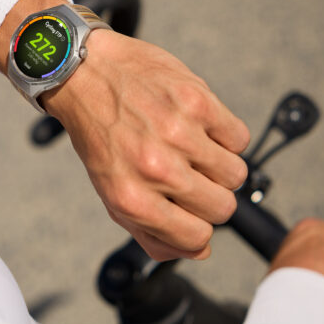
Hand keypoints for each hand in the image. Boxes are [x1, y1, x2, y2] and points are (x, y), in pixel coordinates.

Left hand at [0, 0, 249, 260]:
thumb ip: (151, 229)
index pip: (197, 238)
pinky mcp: (197, 101)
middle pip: (222, 208)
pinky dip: (224, 135)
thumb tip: (200, 252)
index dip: (198, 227)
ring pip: (236, 174)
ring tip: (191, 148)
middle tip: (188, 174)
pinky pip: (239, 137)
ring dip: (219, 166)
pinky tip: (197, 126)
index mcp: (131, 198)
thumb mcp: (110, 190)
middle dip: (211, 197)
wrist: (84, 72)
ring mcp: (179, 133)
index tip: (189, 211)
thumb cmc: (100, 135)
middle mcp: (156, 168)